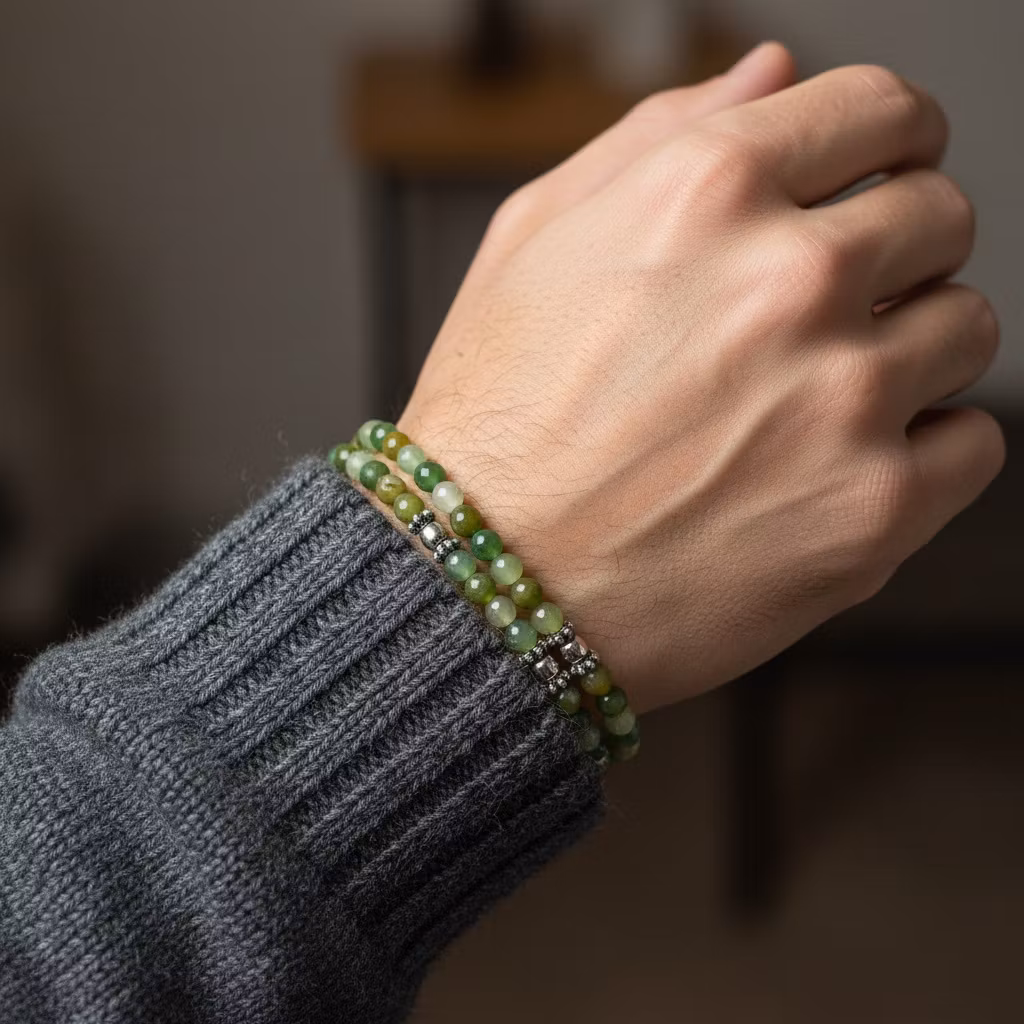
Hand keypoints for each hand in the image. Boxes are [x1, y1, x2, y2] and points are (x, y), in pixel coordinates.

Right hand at [398, 45, 1003, 712]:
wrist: (481, 585)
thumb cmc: (495, 422)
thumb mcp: (533, 242)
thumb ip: (656, 137)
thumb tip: (773, 73)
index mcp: (708, 191)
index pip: (883, 111)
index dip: (894, 137)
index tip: (887, 171)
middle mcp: (790, 281)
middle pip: (941, 218)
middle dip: (897, 249)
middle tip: (831, 308)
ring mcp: (843, 399)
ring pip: (965, 328)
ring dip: (908, 351)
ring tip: (812, 400)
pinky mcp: (873, 511)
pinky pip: (971, 445)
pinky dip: (922, 450)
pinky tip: (836, 465)